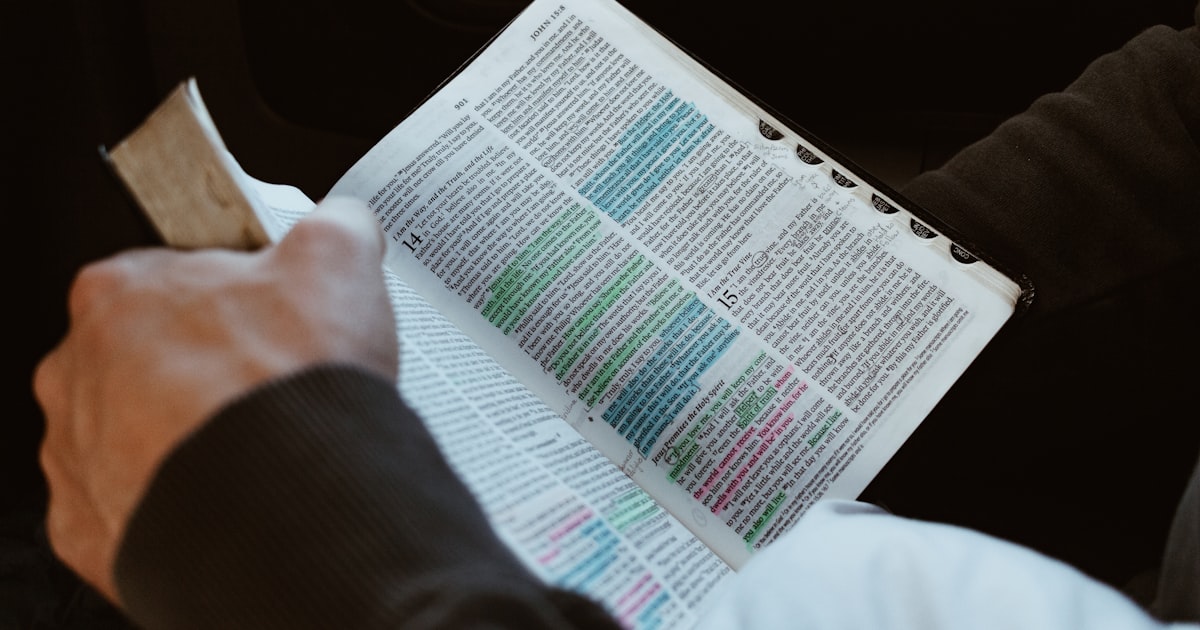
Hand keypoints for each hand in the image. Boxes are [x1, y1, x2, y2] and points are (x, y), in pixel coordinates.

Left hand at [33, 196, 396, 602]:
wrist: (285, 506)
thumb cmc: (287, 385)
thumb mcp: (340, 261)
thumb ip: (334, 227)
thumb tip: (344, 226)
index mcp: (119, 293)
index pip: (168, 276)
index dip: (229, 294)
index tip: (269, 314)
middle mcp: (77, 372)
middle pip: (145, 358)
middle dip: (205, 369)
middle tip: (273, 382)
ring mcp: (77, 455)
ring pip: (135, 435)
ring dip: (190, 436)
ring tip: (263, 443)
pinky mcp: (93, 527)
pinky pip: (136, 505)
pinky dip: (182, 499)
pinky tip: (236, 490)